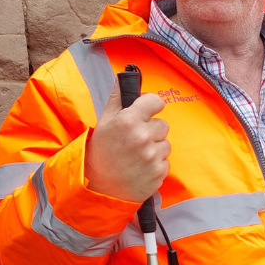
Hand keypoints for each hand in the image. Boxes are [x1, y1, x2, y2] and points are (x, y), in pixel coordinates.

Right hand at [85, 85, 169, 202]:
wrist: (98, 187)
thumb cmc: (100, 152)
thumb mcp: (104, 121)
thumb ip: (118, 98)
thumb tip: (125, 77)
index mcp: (129, 120)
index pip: (156, 101)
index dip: (152, 106)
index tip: (148, 111)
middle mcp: (143, 137)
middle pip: (163, 125)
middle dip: (152, 130)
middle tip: (135, 140)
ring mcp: (152, 156)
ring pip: (166, 144)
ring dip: (155, 148)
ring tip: (137, 155)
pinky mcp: (159, 173)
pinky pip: (165, 162)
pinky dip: (156, 164)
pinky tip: (141, 167)